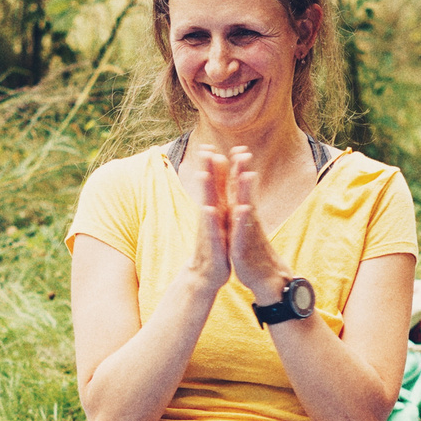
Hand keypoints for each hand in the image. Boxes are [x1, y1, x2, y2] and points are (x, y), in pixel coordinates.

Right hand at [188, 150, 233, 295]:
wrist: (205, 276)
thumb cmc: (213, 247)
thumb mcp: (216, 225)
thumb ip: (215, 205)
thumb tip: (214, 187)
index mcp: (213, 212)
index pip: (212, 186)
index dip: (210, 166)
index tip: (208, 145)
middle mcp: (209, 219)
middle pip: (207, 191)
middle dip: (206, 171)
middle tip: (204, 150)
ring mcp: (209, 232)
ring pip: (208, 208)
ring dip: (206, 192)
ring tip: (204, 174)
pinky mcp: (214, 247)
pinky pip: (214, 232)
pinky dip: (212, 221)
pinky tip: (211, 210)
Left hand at [225, 146, 288, 305]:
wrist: (265, 278)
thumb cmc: (253, 251)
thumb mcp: (246, 228)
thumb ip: (245, 208)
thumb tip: (243, 193)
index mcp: (245, 215)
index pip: (241, 189)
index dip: (238, 168)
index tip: (237, 147)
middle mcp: (248, 221)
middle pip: (245, 193)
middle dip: (243, 172)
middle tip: (242, 151)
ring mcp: (248, 234)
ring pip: (246, 209)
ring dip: (246, 192)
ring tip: (246, 174)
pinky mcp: (244, 249)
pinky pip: (242, 233)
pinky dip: (242, 222)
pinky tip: (242, 210)